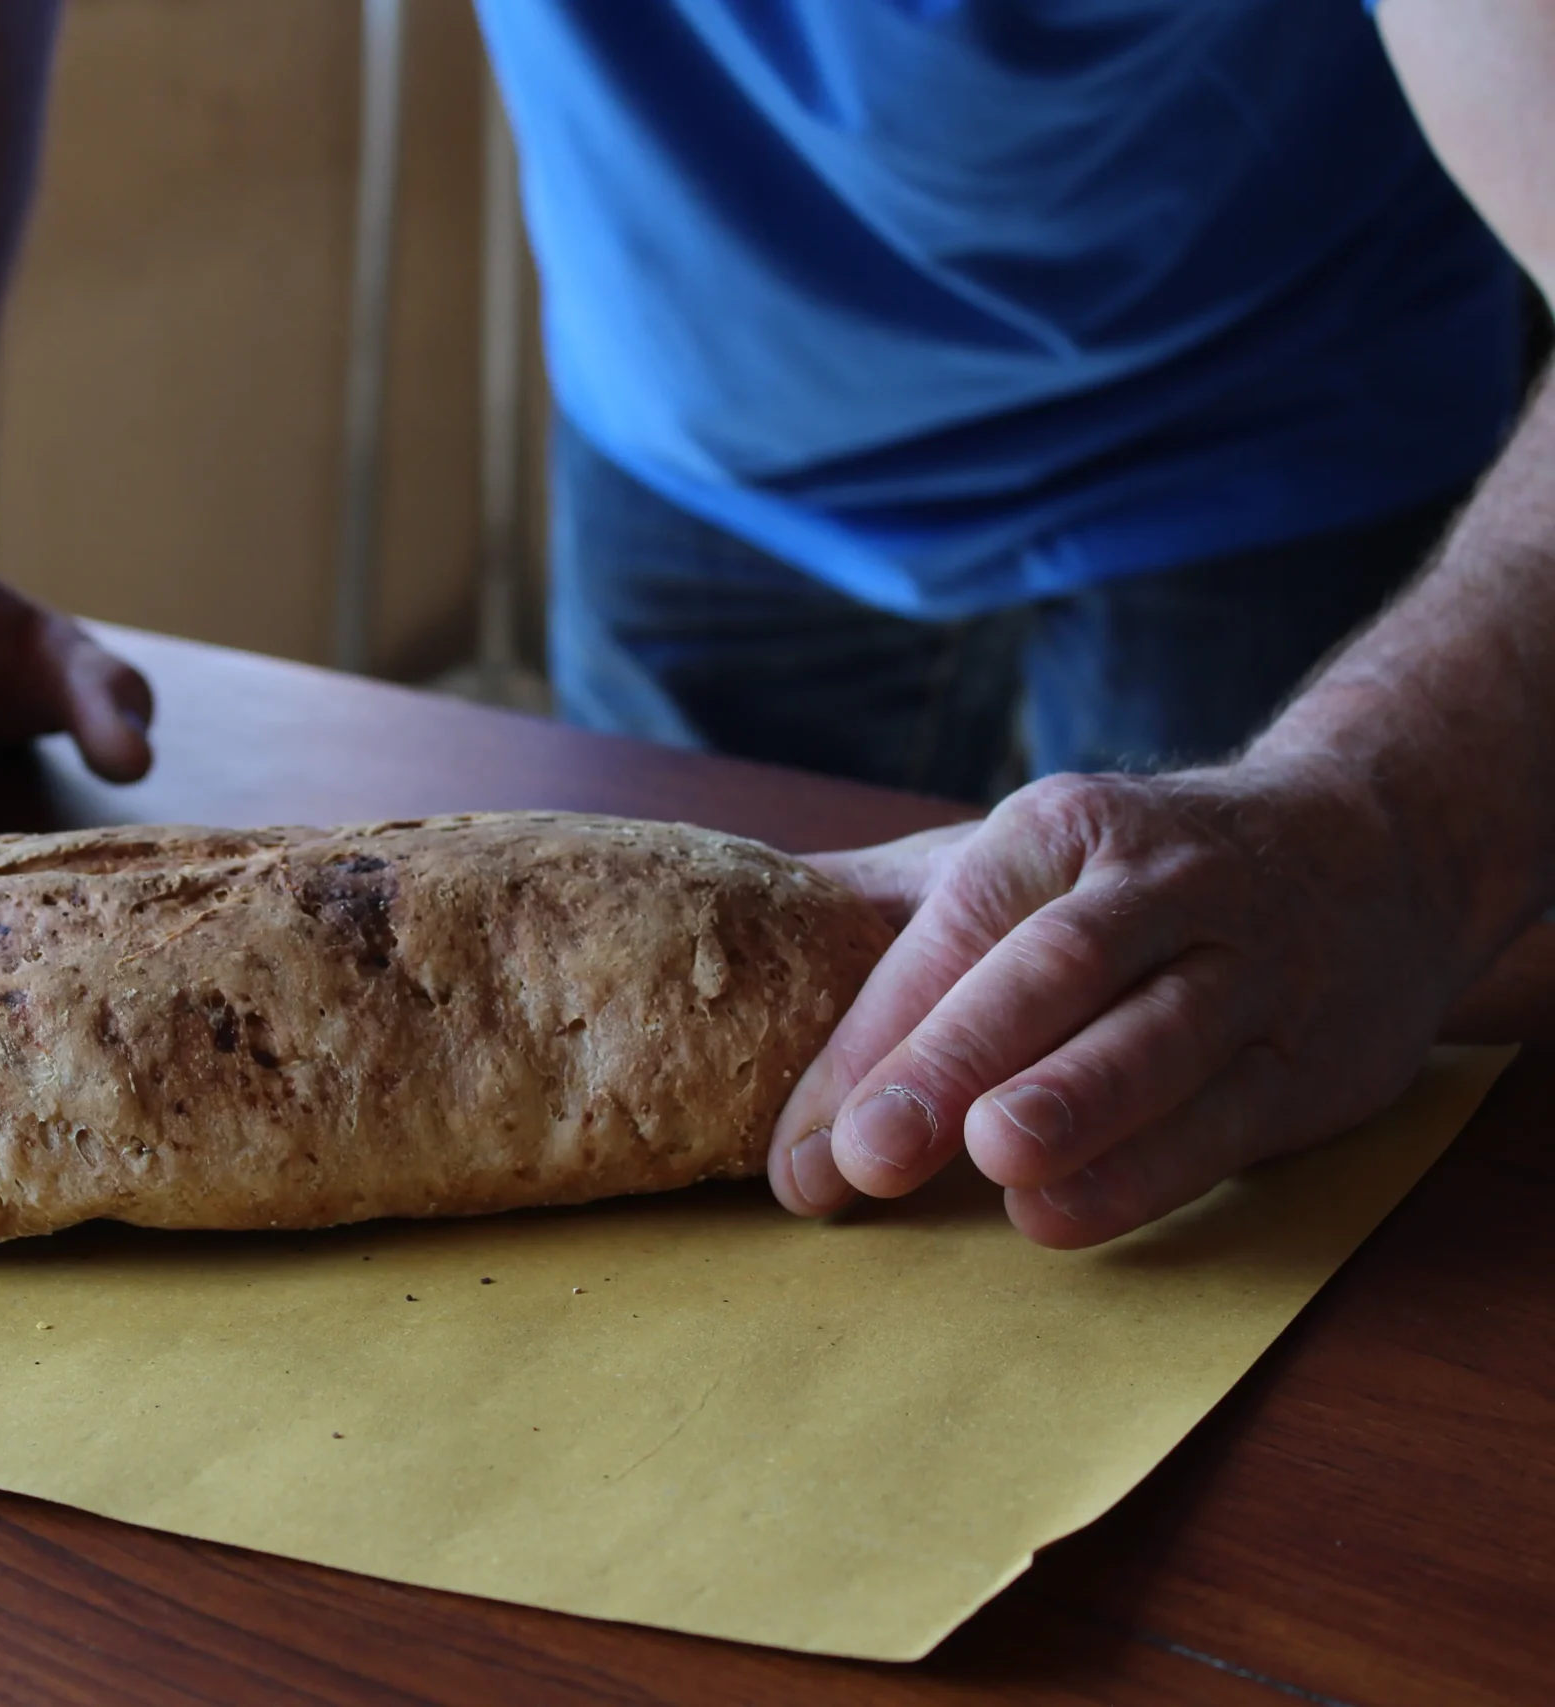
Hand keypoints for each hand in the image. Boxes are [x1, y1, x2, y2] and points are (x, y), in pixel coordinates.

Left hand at [766, 760, 1472, 1246]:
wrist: (1372, 848)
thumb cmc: (1135, 881)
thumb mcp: (1030, 859)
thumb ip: (902, 930)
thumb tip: (740, 988)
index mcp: (1059, 830)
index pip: (951, 933)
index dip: (869, 1042)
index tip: (796, 1147)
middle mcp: (1158, 885)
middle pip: (1050, 974)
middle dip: (953, 1063)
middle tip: (868, 1153)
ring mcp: (1248, 967)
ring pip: (1153, 1036)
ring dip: (1070, 1105)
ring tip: (990, 1161)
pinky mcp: (1312, 1058)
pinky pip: (1223, 1118)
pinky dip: (1139, 1171)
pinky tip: (1057, 1214)